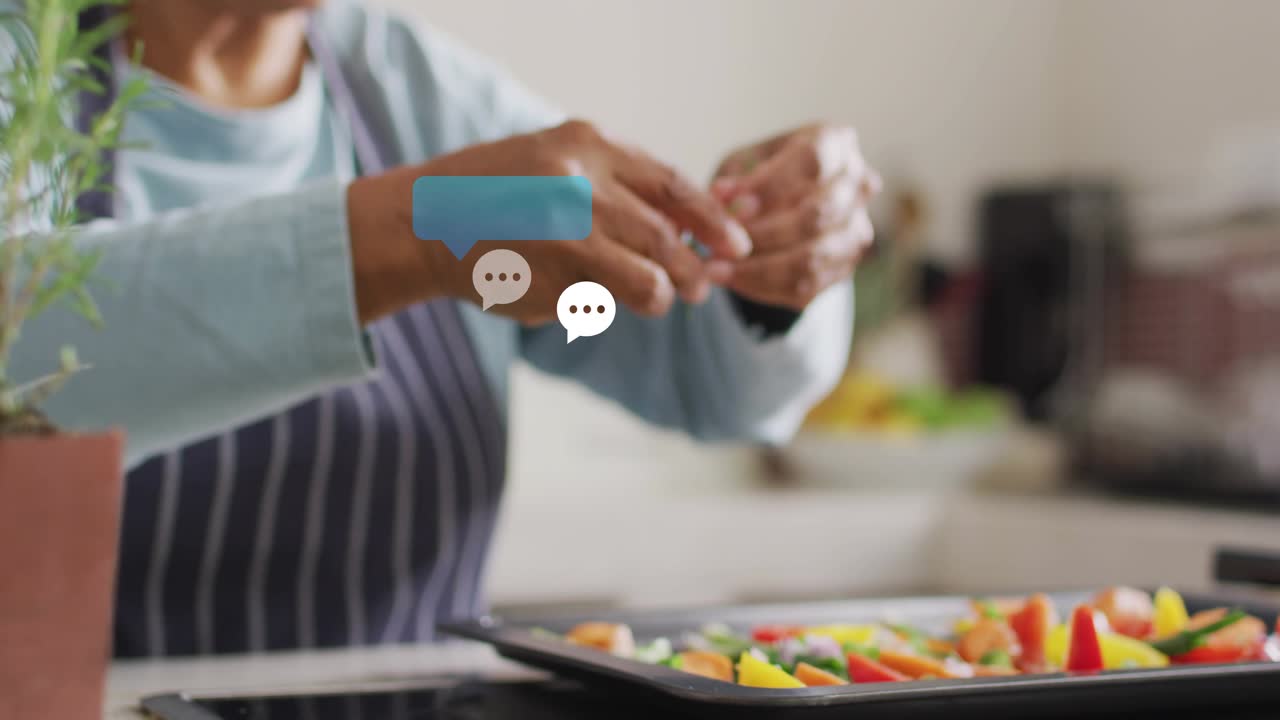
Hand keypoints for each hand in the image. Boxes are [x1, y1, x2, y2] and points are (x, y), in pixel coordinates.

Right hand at [346, 120, 751, 324]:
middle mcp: (583, 179)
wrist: (422, 222)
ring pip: (652, 275)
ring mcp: (569, 228)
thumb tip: (685, 226)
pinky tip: (590, 300)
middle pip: (668, 234)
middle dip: (694, 267)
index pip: (674, 184)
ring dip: (662, 295)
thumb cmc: (494, 196)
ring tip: (658, 299)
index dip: (712, 219)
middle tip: (702, 286)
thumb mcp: (555, 161)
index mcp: (589, 143)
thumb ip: (614, 184)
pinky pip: (610, 301)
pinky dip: (611, 307)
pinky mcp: (555, 274)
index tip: (735, 244)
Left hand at [710, 124, 879, 310]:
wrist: (785, 206)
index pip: (813, 162)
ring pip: (812, 259)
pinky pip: (806, 287)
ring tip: (715, 270)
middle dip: (762, 234)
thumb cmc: (762, 174)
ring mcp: (855, 231)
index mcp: (835, 144)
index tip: (734, 208)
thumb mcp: (744, 161)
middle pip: (817, 215)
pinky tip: (732, 281)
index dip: (772, 188)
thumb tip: (722, 197)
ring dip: (758, 269)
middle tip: (716, 246)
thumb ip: (736, 176)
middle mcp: (857, 186)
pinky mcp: (844, 268)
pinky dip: (764, 288)